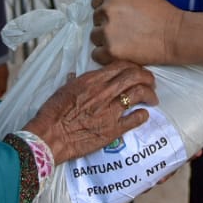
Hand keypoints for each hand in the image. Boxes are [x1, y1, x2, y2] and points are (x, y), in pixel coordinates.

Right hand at [23, 63, 157, 163]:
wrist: (49, 136)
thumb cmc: (52, 113)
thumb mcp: (63, 90)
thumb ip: (75, 81)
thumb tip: (76, 76)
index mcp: (91, 80)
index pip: (120, 66)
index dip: (133, 66)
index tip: (138, 71)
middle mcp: (103, 92)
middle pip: (134, 76)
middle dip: (147, 77)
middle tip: (151, 82)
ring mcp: (109, 111)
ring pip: (138, 94)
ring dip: (149, 94)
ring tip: (152, 98)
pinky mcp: (112, 129)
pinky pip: (135, 119)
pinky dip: (143, 115)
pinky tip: (144, 115)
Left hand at [90, 0, 182, 66]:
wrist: (176, 35)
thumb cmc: (163, 14)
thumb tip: (108, 3)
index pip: (95, 1)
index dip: (104, 10)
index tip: (113, 17)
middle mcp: (107, 10)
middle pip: (95, 20)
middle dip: (106, 25)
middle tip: (124, 31)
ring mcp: (107, 31)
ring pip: (95, 37)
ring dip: (105, 41)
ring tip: (125, 42)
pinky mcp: (110, 51)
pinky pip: (97, 55)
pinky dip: (106, 56)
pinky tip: (121, 53)